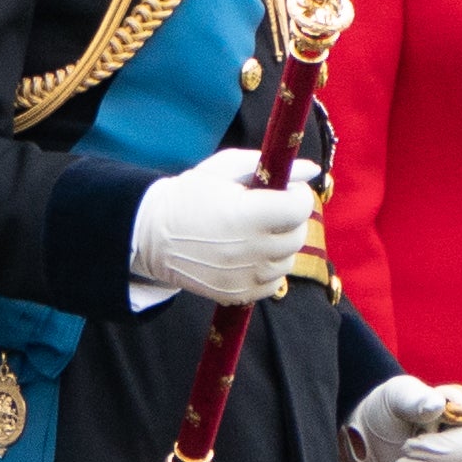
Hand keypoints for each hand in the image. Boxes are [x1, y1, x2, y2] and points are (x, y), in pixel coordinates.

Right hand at [129, 149, 317, 303]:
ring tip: (256, 233)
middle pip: (296, 236)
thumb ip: (269, 168)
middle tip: (270, 210)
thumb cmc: (190, 194)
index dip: (297, 196)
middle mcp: (248, 249)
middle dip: (290, 220)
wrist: (151, 234)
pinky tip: (250, 255)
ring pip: (287, 261)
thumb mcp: (225, 169)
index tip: (286, 190)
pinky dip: (268, 270)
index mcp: (246, 213)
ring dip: (280, 245)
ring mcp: (243, 276)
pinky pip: (273, 285)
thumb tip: (310, 169)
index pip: (299, 208)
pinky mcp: (236, 293)